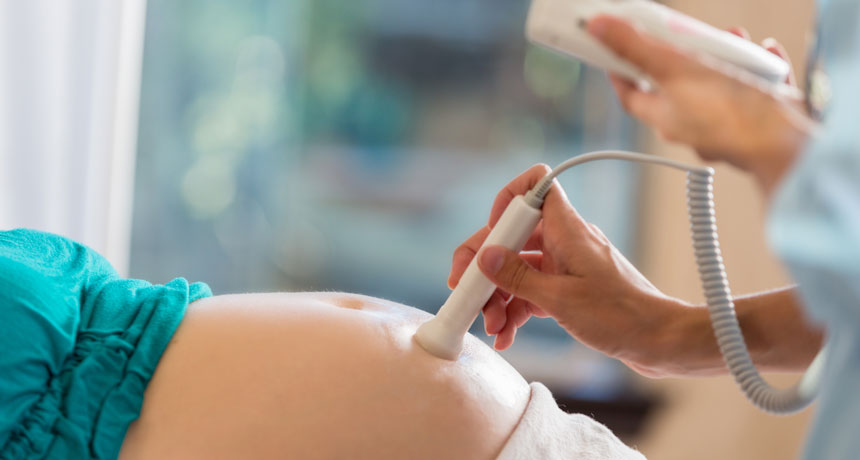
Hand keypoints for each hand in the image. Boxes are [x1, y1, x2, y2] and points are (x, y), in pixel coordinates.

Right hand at [447, 165, 690, 375]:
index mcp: (567, 229)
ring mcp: (565, 265)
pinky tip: (506, 334)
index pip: (536, 186)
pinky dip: (515, 310)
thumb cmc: (621, 316)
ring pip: (518, 268)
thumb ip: (519, 277)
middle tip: (465, 291)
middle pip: (513, 235)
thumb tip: (485, 257)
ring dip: (498, 295)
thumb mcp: (561, 300)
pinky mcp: (568, 288)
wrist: (660, 342)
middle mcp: (564, 241)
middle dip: (486, 265)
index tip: (490, 238)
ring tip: (491, 326)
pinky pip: (531, 290)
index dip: (506, 201)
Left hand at [588, 16, 815, 194]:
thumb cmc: (728, 113)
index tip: (614, 50)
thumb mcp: (675, 69)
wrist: (786, 145)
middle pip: (678, 84)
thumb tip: (597, 27)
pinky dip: (760, 68)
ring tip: (735, 38)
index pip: (632, 94)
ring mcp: (727, 125)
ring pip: (720, 84)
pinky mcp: (761, 120)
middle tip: (688, 33)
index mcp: (665, 118)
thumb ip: (636, 47)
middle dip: (685, 53)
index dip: (622, 70)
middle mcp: (692, 126)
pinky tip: (766, 51)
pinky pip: (756, 88)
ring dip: (726, 57)